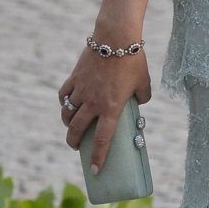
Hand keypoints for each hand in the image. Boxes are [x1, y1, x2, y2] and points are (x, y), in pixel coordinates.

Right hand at [58, 48, 151, 172]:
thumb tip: (140, 103)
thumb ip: (143, 97)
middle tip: (75, 147)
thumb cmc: (133, 61)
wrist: (115, 38)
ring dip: (67, 123)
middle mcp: (93, 102)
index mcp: (112, 108)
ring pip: (67, 113)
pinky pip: (64, 95)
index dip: (97, 157)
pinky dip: (64, 103)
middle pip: (77, 130)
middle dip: (74, 142)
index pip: (102, 140)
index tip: (95, 170)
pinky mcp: (75, 77)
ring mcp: (82, 90)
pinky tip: (67, 104)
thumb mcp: (144, 82)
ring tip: (70, 127)